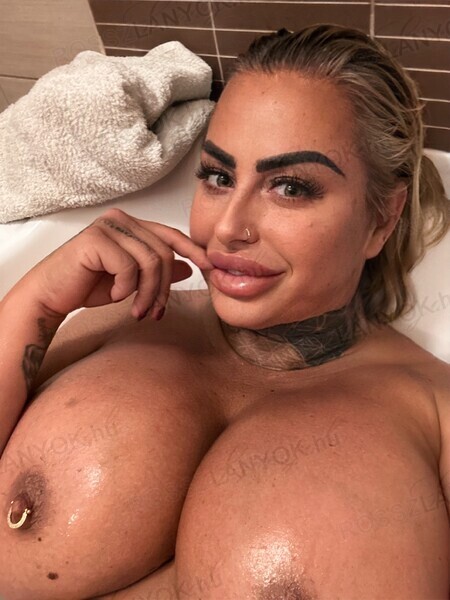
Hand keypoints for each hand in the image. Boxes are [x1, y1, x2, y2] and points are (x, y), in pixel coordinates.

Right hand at [24, 208, 212, 319]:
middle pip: (165, 253)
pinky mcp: (95, 239)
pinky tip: (115, 296)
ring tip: (138, 312)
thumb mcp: (131, 281)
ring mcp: (108, 227)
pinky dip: (126, 288)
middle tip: (155, 312)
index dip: (192, 252)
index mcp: (131, 226)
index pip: (170, 235)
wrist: (50, 296)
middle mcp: (121, 220)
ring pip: (151, 262)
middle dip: (164, 288)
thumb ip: (157, 271)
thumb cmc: (87, 286)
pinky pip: (129, 267)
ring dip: (148, 293)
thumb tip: (189, 268)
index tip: (209, 268)